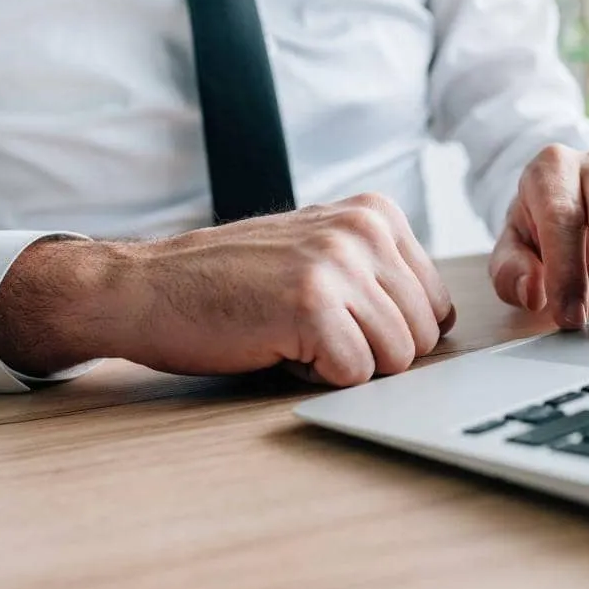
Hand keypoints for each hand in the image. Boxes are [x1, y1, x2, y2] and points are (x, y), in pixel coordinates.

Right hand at [0, 193, 455, 386]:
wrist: (146, 288)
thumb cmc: (233, 283)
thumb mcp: (322, 253)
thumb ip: (382, 276)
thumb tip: (442, 327)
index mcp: (377, 213)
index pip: (436, 305)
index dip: (388, 332)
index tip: (338, 318)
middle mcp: (365, 229)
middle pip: (423, 336)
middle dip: (372, 352)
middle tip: (309, 328)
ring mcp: (339, 262)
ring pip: (396, 358)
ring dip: (343, 363)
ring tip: (291, 331)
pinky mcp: (311, 302)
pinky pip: (355, 374)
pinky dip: (316, 375)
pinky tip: (276, 344)